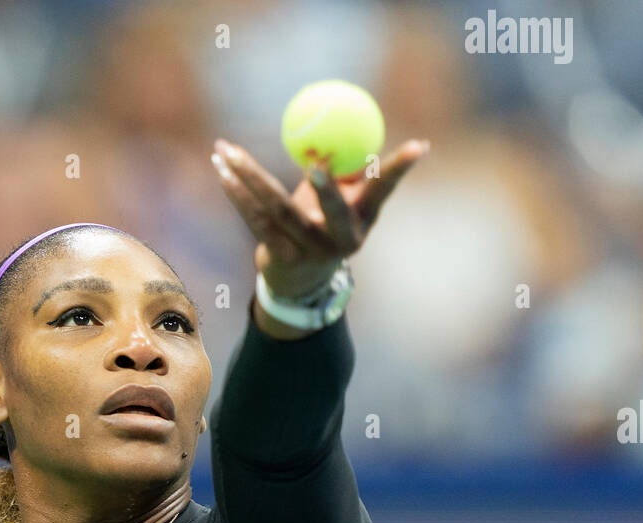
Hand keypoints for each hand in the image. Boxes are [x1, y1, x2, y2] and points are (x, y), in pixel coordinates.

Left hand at [212, 136, 429, 299]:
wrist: (300, 280)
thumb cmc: (324, 223)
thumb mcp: (342, 200)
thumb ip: (344, 167)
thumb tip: (341, 122)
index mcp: (363, 219)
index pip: (384, 189)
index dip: (401, 168)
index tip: (420, 146)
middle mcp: (342, 239)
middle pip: (333, 210)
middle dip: (328, 189)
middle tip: (316, 164)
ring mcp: (309, 251)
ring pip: (278, 209)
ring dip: (249, 174)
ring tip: (225, 147)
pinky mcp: (280, 257)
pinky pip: (255, 218)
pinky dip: (236, 191)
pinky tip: (222, 168)